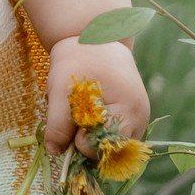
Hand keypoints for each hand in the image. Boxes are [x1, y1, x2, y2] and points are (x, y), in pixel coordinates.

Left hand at [43, 34, 150, 153]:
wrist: (96, 41)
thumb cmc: (79, 60)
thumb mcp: (61, 88)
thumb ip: (58, 122)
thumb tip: (54, 152)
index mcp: (127, 111)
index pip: (103, 148)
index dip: (80, 141)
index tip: (71, 119)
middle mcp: (139, 122)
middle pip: (109, 153)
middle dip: (86, 143)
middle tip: (73, 117)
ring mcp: (139, 123)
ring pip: (111, 149)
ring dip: (91, 139)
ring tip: (81, 113)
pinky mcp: (133, 123)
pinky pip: (113, 140)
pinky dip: (97, 134)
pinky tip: (89, 116)